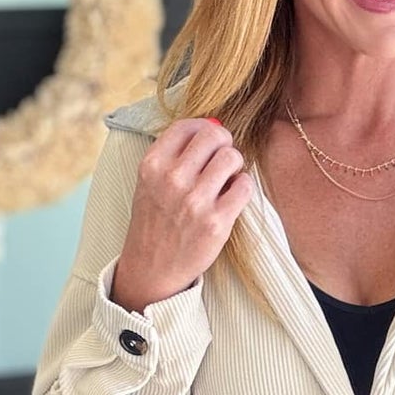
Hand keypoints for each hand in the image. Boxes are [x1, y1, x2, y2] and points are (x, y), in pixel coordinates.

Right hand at [120, 115, 254, 301]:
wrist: (152, 269)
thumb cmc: (155, 221)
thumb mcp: (150, 182)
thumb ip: (175, 153)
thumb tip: (214, 125)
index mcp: (152, 165)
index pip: (188, 126)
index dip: (204, 130)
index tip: (207, 144)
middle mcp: (172, 180)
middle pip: (214, 135)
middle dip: (223, 144)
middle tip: (222, 160)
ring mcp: (194, 202)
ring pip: (232, 157)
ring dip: (235, 165)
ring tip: (227, 180)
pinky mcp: (216, 223)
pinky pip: (245, 186)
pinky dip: (243, 188)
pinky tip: (232, 198)